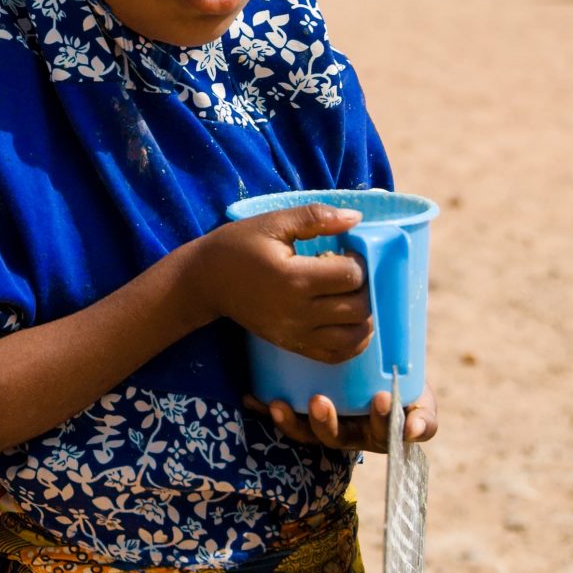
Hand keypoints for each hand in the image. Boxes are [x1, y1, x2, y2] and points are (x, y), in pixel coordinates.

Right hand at [189, 204, 371, 364]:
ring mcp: (296, 333)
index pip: (350, 276)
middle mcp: (298, 312)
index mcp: (293, 278)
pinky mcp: (293, 345)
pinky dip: (354, 341)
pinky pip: (336, 355)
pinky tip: (350, 321)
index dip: (360, 260)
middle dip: (366, 287)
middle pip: (358, 308)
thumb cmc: (239, 246)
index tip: (348, 251)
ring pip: (354, 336)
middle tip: (352, 272)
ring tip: (354, 296)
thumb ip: (315, 217)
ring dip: (365, 316)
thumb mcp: (273, 222)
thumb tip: (356, 218)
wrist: (206, 281)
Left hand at [252, 387, 438, 452]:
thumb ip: (423, 417)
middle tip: (320, 402)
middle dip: (326, 424)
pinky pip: (284, 417)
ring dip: (291, 422)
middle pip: (335, 439)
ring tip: (280, 404)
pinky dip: (266, 409)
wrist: (374, 364)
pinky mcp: (303, 414)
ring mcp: (325, 426)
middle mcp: (351, 435)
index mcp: (381, 433)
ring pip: (306, 433)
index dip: (382, 421)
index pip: (384, 435)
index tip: (382, 398)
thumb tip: (412, 432)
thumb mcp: (420, 399)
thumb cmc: (402, 384)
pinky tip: (252, 398)